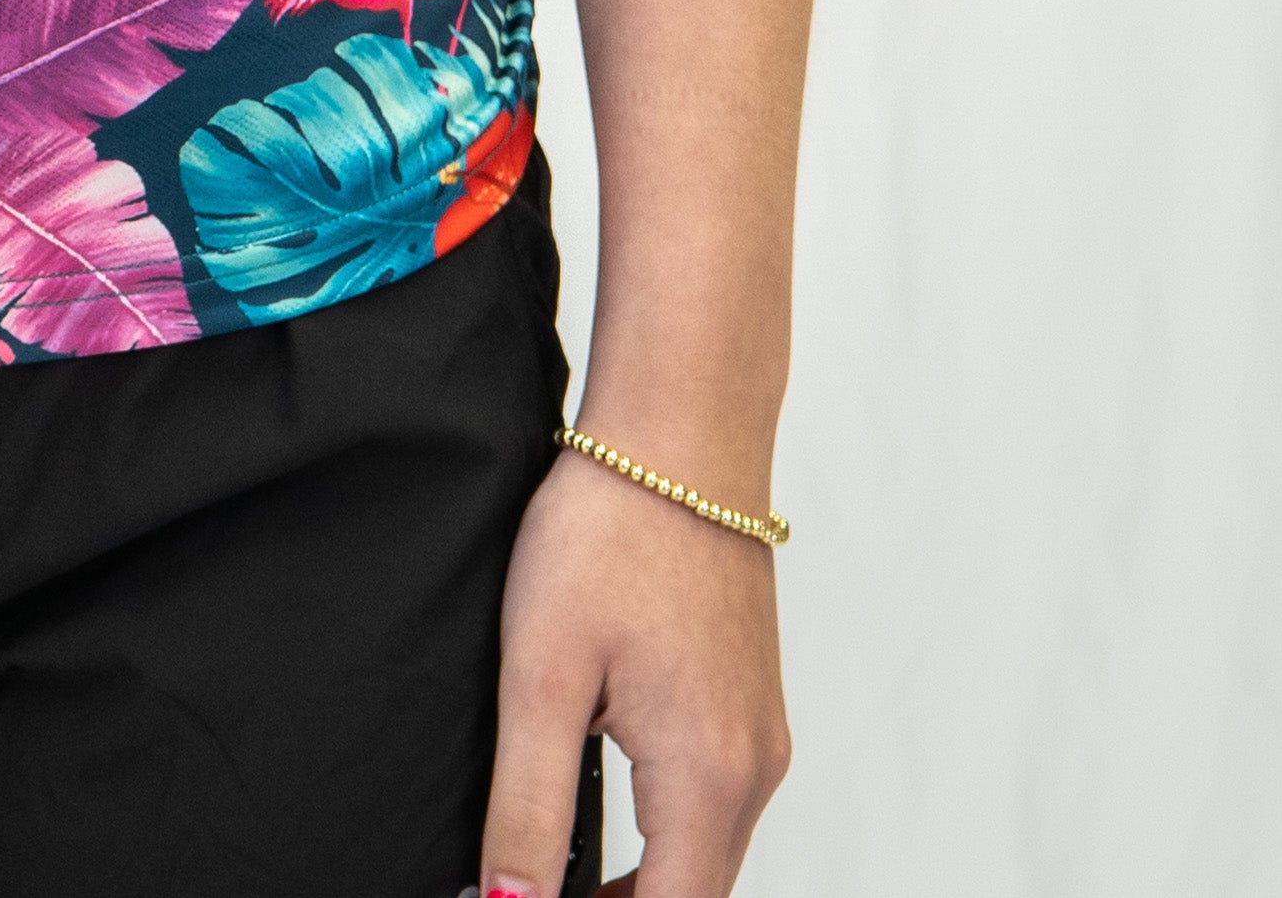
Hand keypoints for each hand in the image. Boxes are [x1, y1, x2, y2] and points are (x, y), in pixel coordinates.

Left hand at [477, 445, 788, 897]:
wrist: (678, 435)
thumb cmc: (607, 536)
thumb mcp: (542, 674)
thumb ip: (531, 801)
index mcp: (710, 778)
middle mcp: (755, 769)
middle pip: (694, 894)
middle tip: (526, 893)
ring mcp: (761, 734)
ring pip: (704, 850)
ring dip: (642, 879)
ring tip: (550, 871)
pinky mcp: (749, 699)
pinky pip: (711, 798)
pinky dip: (662, 828)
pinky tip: (600, 803)